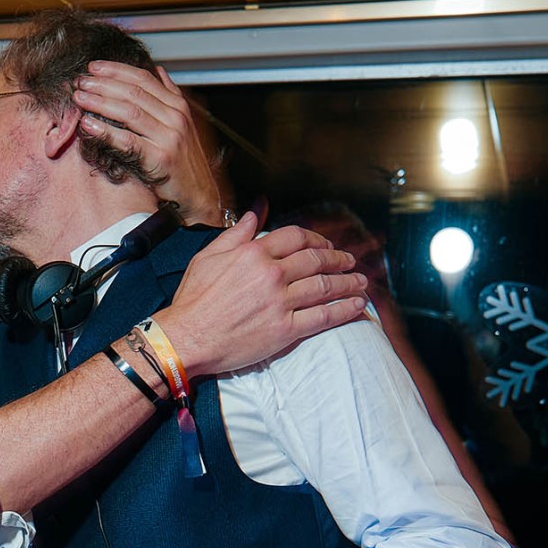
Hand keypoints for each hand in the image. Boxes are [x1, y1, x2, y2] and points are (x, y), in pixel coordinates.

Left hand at [73, 62, 224, 226]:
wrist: (198, 194)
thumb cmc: (184, 161)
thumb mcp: (182, 123)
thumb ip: (170, 95)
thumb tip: (158, 69)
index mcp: (178, 106)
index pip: (144, 78)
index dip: (116, 70)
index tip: (94, 67)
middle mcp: (175, 118)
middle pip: (133, 92)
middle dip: (103, 84)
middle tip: (80, 81)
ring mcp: (169, 137)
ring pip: (129, 111)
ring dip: (100, 102)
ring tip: (80, 98)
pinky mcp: (160, 158)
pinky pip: (128, 141)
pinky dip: (106, 131)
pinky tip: (89, 124)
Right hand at [156, 215, 367, 377]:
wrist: (186, 338)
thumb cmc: (193, 300)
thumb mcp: (209, 256)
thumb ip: (238, 232)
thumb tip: (257, 209)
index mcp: (254, 253)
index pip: (296, 238)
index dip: (317, 239)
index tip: (325, 245)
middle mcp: (271, 274)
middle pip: (317, 260)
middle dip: (338, 259)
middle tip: (349, 262)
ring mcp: (281, 302)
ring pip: (325, 286)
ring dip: (348, 283)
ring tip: (361, 282)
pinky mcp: (285, 329)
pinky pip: (323, 316)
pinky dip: (344, 309)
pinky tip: (358, 305)